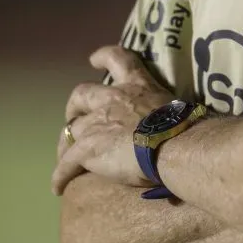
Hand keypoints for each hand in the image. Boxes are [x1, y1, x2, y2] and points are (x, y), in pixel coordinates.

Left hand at [52, 45, 173, 195]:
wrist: (174, 146)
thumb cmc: (184, 126)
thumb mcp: (174, 107)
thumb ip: (162, 111)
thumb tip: (171, 122)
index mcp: (137, 85)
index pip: (118, 58)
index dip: (103, 56)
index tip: (93, 60)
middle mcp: (113, 98)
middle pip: (82, 93)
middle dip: (75, 106)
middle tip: (76, 118)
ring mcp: (97, 122)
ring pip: (70, 130)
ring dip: (68, 143)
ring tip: (67, 158)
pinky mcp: (87, 148)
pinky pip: (66, 164)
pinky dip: (60, 175)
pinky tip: (58, 187)